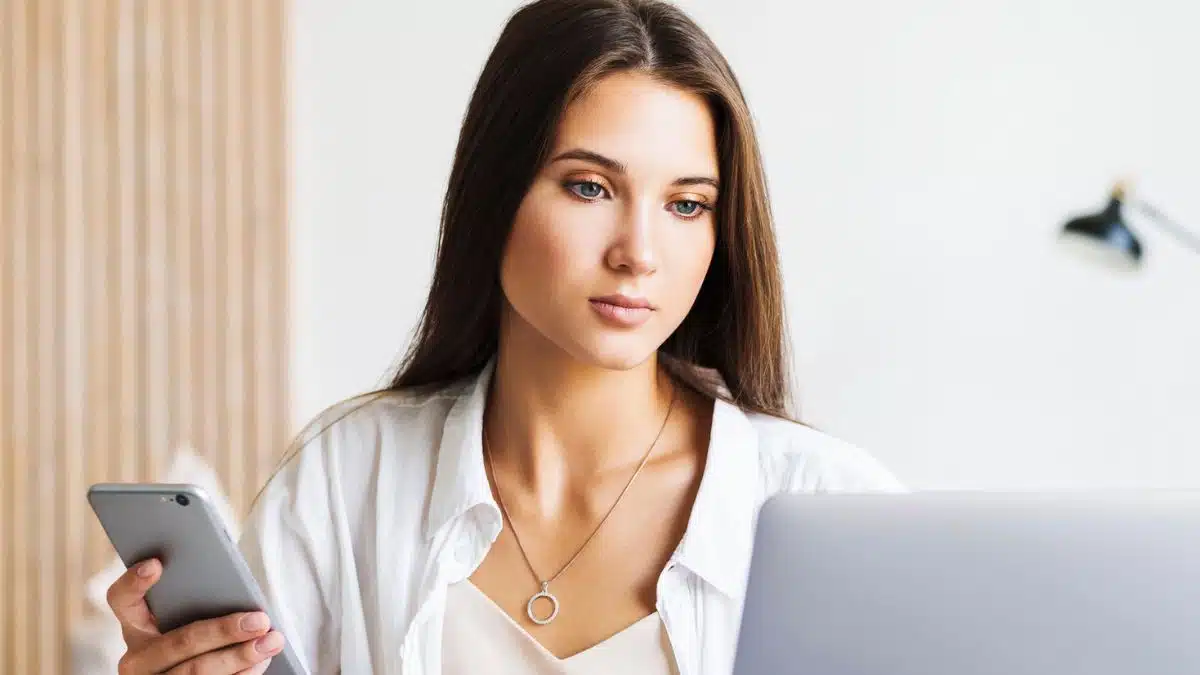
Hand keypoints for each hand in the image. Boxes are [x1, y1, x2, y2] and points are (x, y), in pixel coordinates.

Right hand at [107, 558, 285, 673]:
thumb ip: (200, 601)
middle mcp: (137, 659)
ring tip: (271, 642)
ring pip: (196, 671)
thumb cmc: (199, 634)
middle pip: (178, 642)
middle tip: (260, 620)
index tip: (156, 564)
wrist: (189, 673)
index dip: (134, 582)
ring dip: (240, 657)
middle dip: (224, 631)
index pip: (122, 599)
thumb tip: (238, 588)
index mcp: (135, 627)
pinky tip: (261, 663)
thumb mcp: (188, 618)